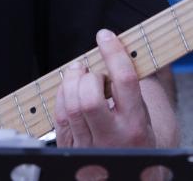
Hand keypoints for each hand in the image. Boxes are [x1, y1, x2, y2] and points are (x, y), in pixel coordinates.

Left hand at [55, 28, 155, 149]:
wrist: (130, 173)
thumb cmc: (134, 136)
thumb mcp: (143, 113)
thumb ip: (130, 84)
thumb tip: (120, 44)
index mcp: (136, 124)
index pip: (124, 81)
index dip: (113, 53)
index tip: (105, 37)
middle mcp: (113, 138)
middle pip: (90, 98)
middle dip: (88, 76)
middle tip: (91, 70)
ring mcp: (90, 147)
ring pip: (71, 106)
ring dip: (71, 81)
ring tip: (79, 73)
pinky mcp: (71, 149)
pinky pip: (59, 115)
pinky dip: (62, 94)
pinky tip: (70, 90)